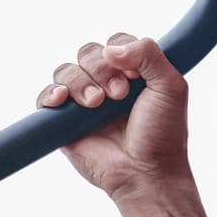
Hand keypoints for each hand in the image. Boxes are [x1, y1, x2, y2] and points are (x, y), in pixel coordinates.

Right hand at [36, 33, 190, 200]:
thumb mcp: (171, 86)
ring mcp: (83, 101)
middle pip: (88, 53)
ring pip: (66, 71)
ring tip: (96, 104)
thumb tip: (111, 49)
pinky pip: (45, 97)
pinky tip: (61, 99)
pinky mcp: (64, 121)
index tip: (135, 77)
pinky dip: (49, 93)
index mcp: (132, 71)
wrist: (146, 172)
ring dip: (79, 82)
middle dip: (102, 70)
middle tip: (119, 95)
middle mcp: (106, 82)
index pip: (115, 44)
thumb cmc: (162, 132)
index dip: (121, 54)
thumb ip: (150, 55)